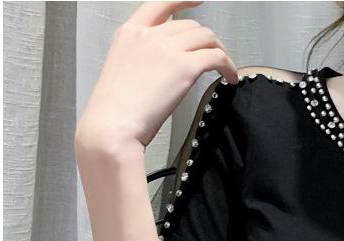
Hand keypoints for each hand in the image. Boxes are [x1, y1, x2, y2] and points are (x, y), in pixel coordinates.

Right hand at [75, 1, 238, 151]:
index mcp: (130, 33)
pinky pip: (217, 57)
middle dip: (207, 41)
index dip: (183, 0)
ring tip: (226, 69)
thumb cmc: (115, 110)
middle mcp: (149, 35)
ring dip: (221, 52)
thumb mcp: (123, 71)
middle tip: (215, 57)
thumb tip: (164, 69)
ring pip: (207, 38)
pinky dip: (229, 66)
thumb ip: (143, 60)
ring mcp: (168, 49)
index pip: (160, 5)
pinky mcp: (185, 67)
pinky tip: (230, 77)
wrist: (113, 126)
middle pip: (191, 25)